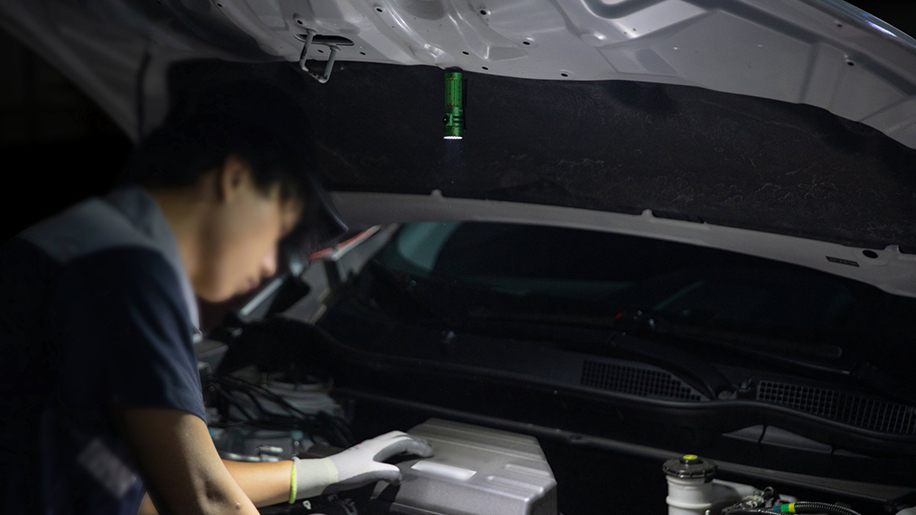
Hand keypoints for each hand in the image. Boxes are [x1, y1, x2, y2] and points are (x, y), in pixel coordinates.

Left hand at [294, 431, 432, 498]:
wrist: (328, 472)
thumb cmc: (348, 472)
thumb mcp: (371, 473)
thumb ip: (388, 473)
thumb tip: (400, 476)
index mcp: (380, 446)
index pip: (404, 442)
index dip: (419, 446)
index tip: (430, 453)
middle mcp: (376, 443)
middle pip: (400, 436)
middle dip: (415, 441)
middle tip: (427, 447)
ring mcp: (370, 446)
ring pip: (392, 438)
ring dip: (406, 441)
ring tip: (415, 448)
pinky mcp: (365, 451)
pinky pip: (386, 443)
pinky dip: (396, 445)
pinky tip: (394, 454)